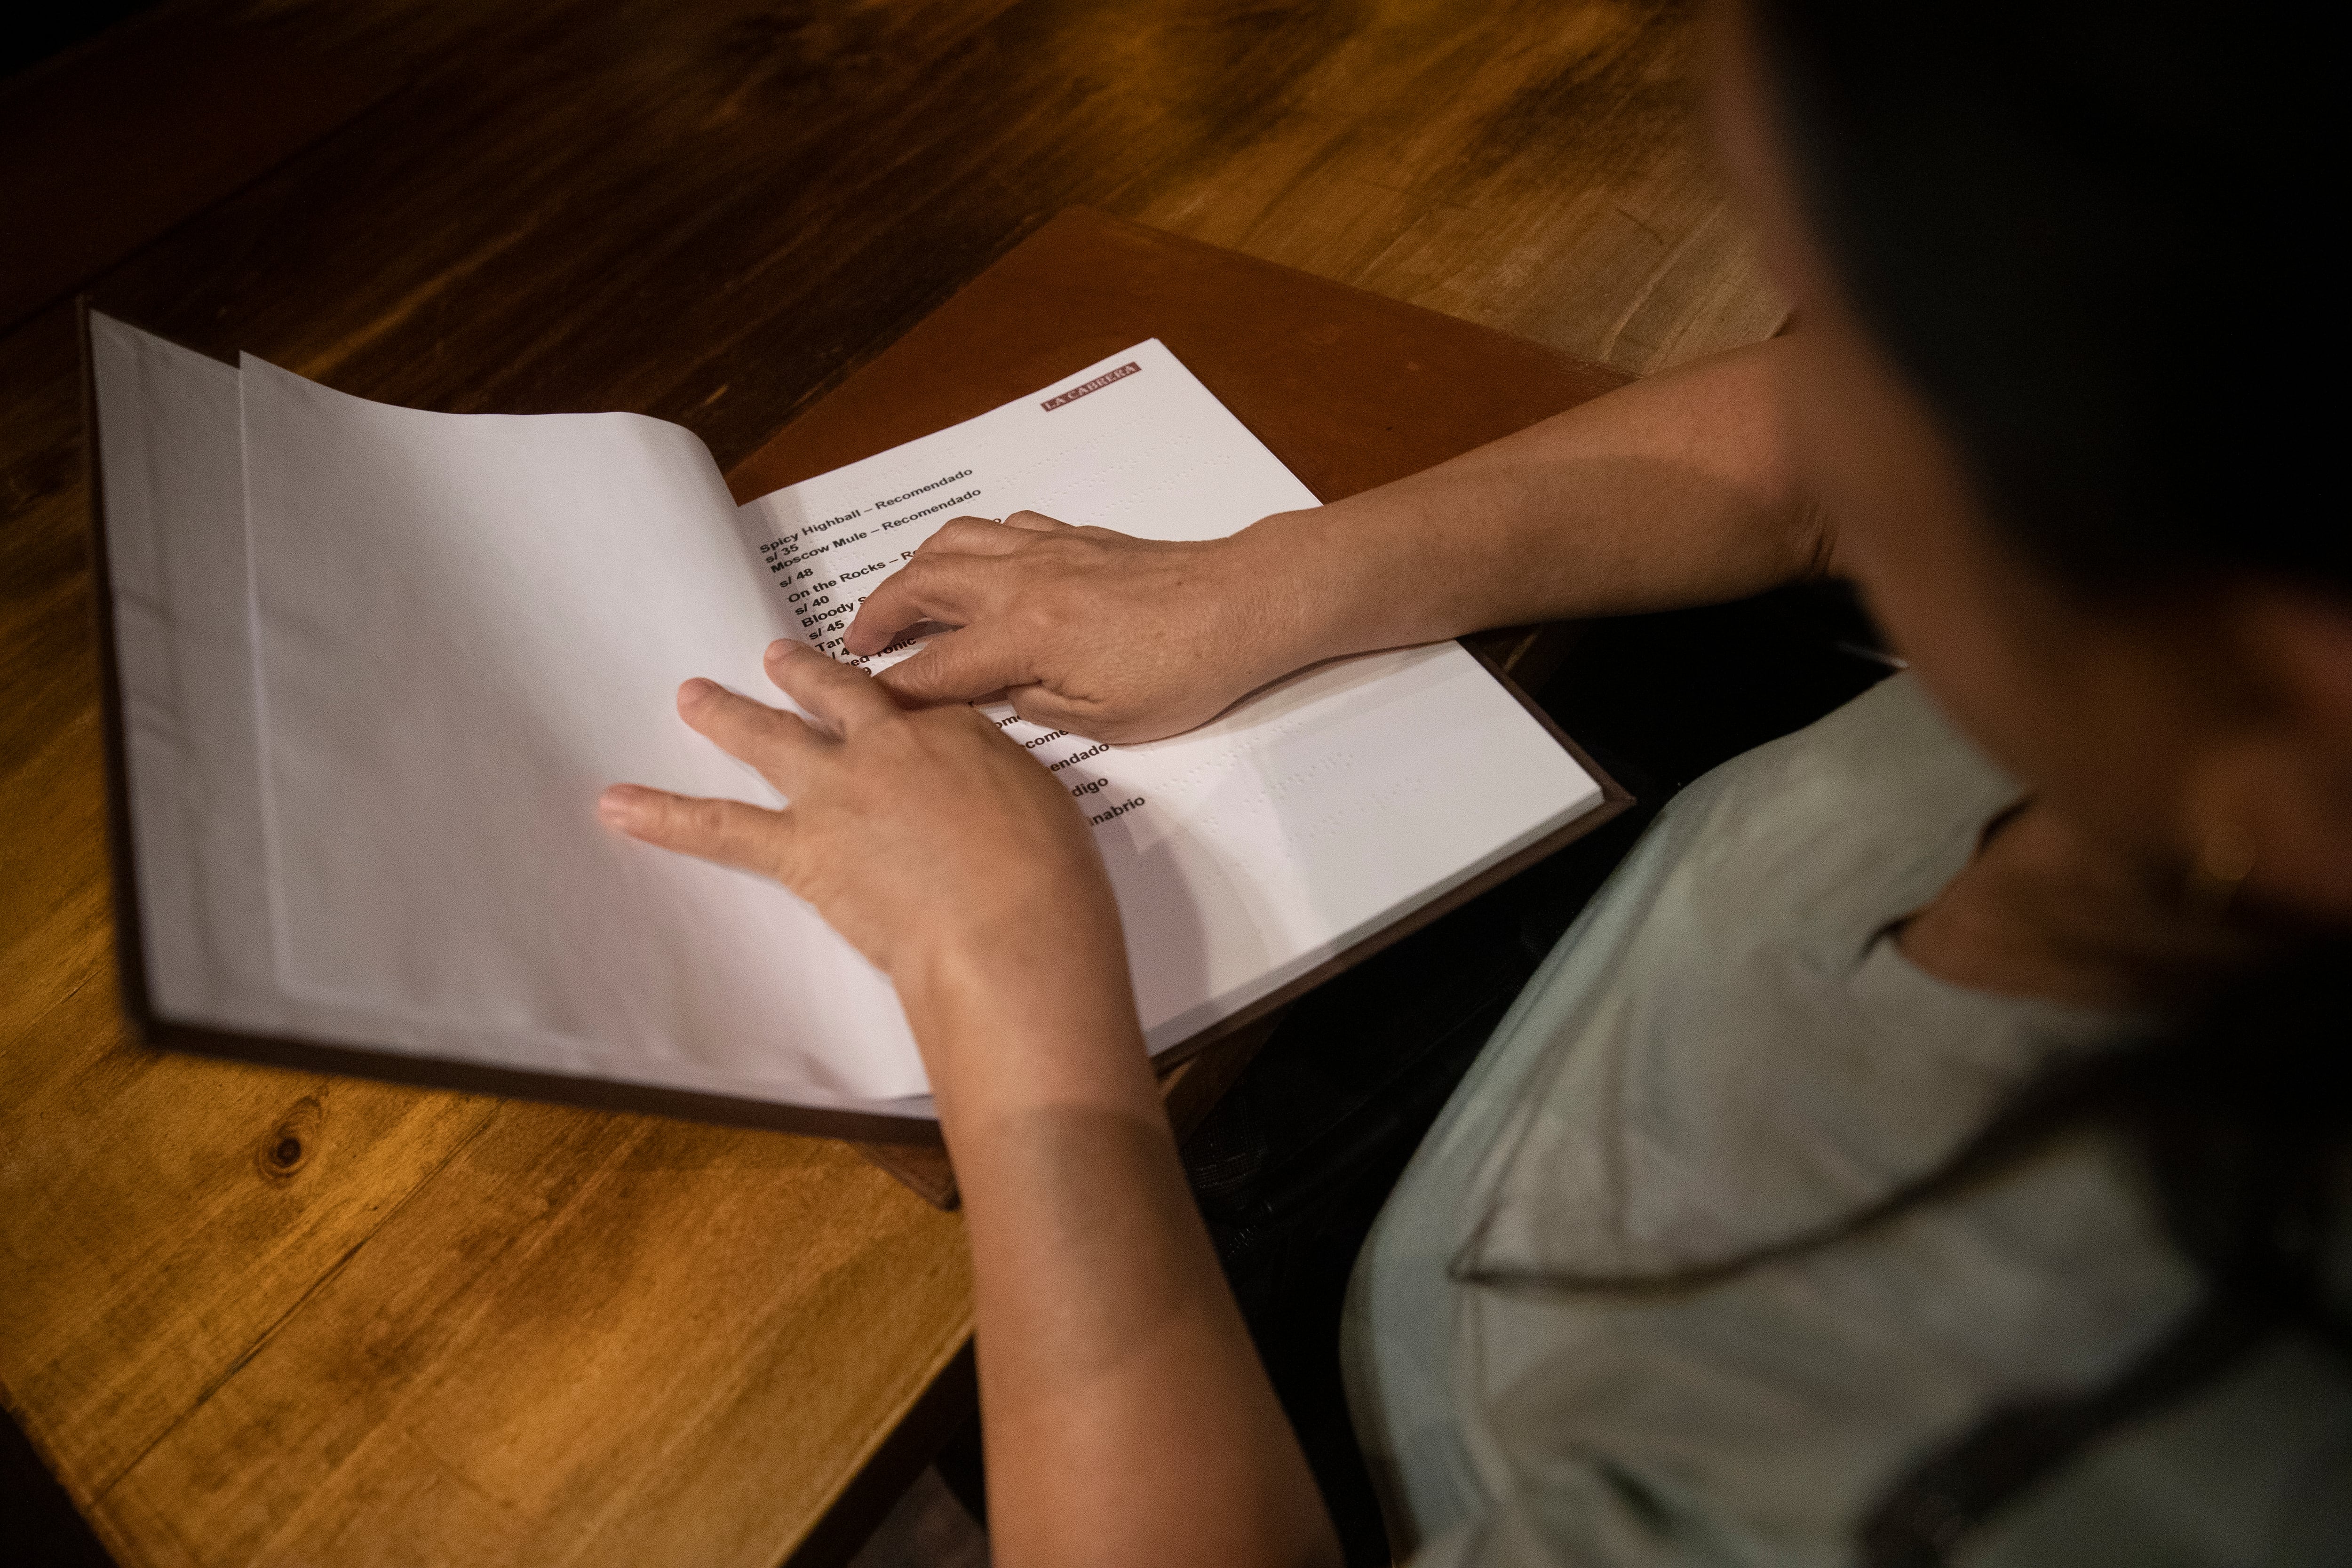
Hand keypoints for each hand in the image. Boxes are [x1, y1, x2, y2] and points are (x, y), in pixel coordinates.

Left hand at [597, 640, 1128, 1011]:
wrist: (1007, 927)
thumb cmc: (1048, 880)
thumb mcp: (1046, 810)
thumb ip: (1002, 792)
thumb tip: (981, 803)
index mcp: (953, 732)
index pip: (912, 709)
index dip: (894, 708)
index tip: (883, 703)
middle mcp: (886, 747)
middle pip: (834, 698)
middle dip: (802, 675)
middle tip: (773, 655)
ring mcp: (837, 793)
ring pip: (768, 740)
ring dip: (725, 715)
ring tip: (689, 696)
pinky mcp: (801, 849)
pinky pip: (718, 829)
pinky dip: (663, 816)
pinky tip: (615, 806)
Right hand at [842, 511, 1309, 742]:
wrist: (1242, 606)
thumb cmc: (1185, 669)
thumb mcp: (1105, 720)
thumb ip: (1036, 709)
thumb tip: (997, 697)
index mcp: (1025, 637)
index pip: (933, 668)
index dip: (892, 690)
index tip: (861, 704)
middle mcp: (1022, 583)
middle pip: (922, 586)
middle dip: (877, 614)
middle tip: (854, 642)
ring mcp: (1047, 551)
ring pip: (953, 543)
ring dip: (914, 570)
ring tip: (899, 599)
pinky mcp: (1075, 539)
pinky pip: (1002, 529)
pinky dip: (971, 545)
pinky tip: (973, 566)